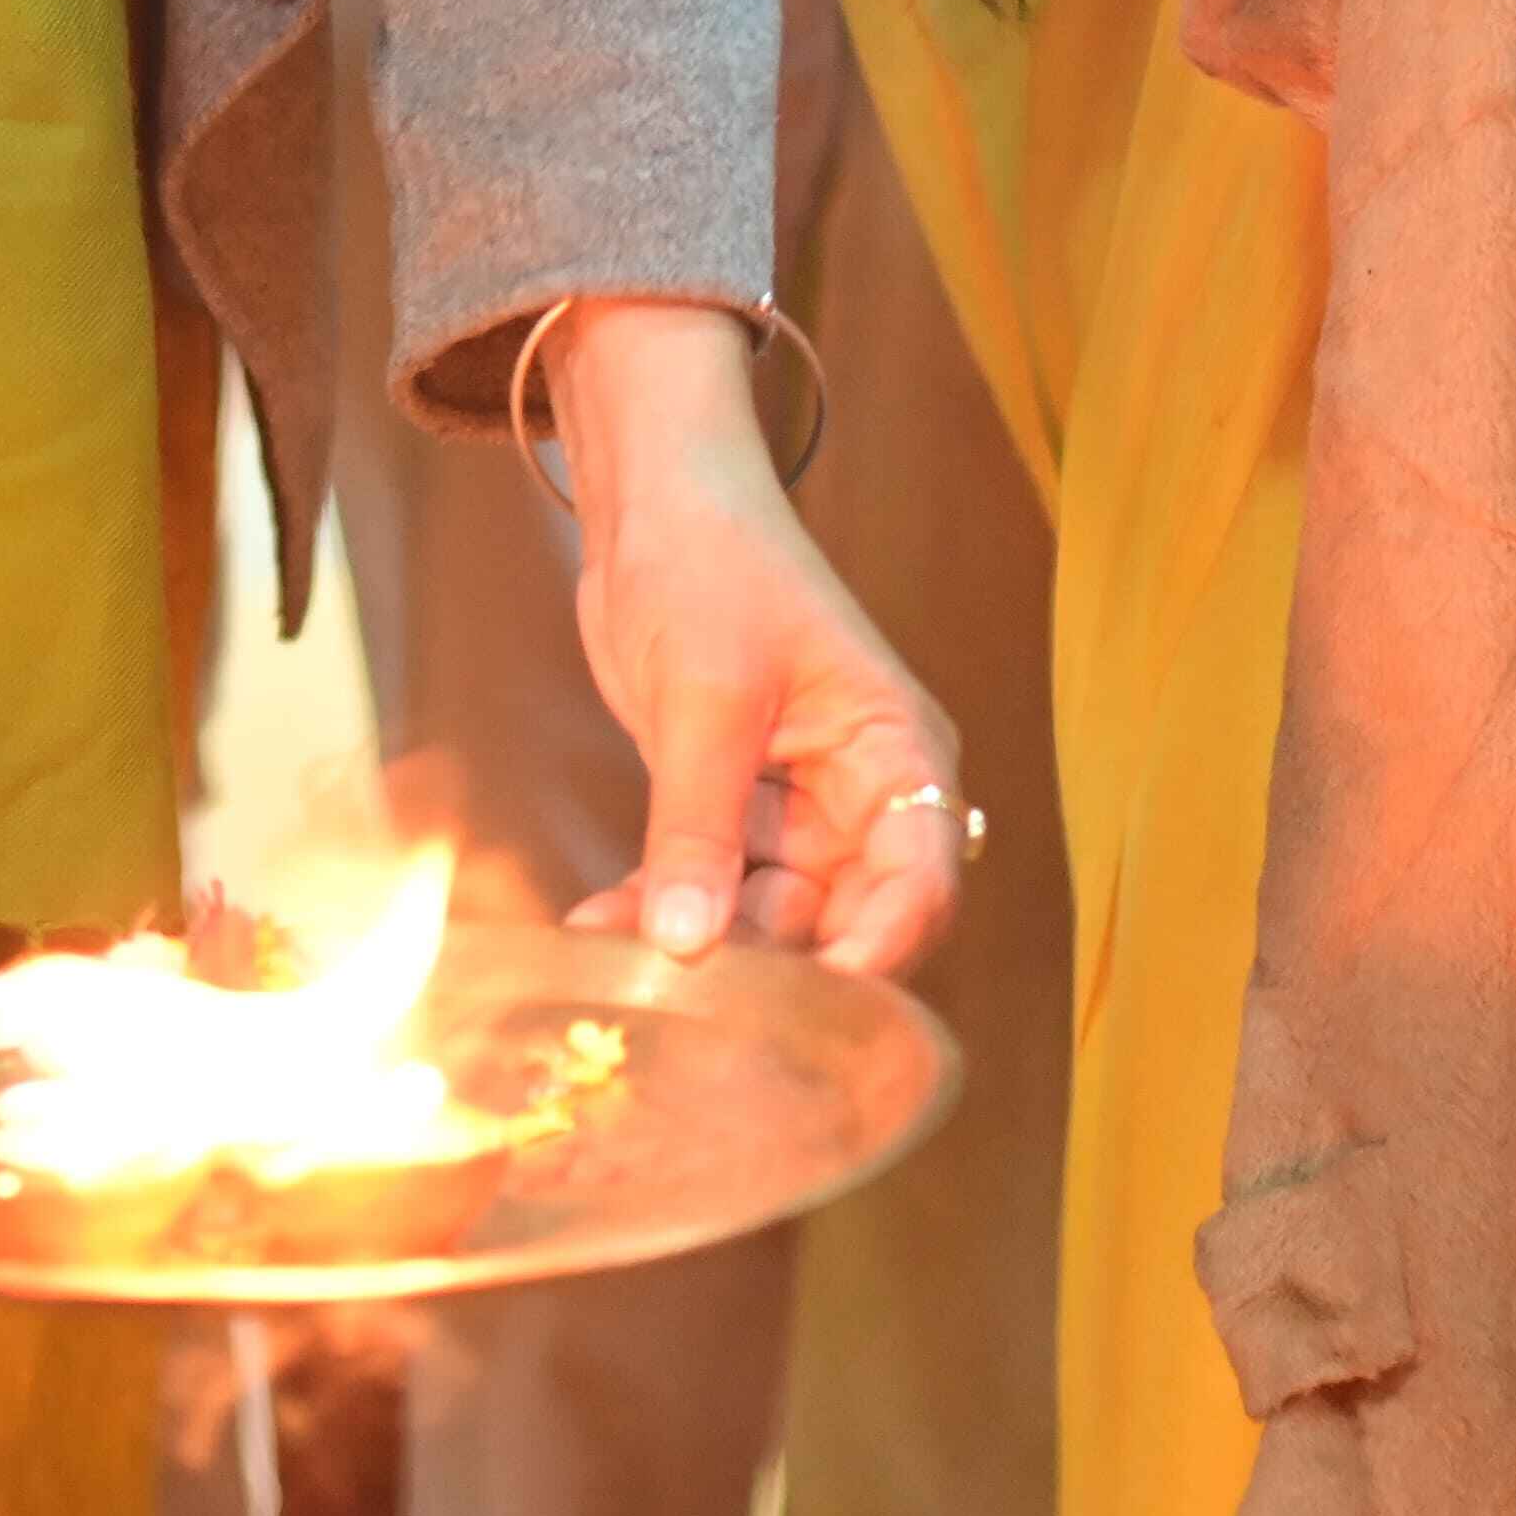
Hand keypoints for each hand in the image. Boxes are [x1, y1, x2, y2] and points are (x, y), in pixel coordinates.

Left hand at [539, 301, 961, 978]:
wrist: (653, 506)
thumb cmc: (711, 565)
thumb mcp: (705, 697)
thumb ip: (697, 826)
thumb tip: (686, 943)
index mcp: (897, 754)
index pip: (918, 882)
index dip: (875, 953)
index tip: (808, 1009)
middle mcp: (861, 795)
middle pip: (844, 917)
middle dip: (772, 962)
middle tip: (690, 1001)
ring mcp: (798, 807)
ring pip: (766, 912)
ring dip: (698, 938)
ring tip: (616, 955)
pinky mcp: (735, 808)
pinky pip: (709, 883)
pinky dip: (661, 904)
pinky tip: (598, 923)